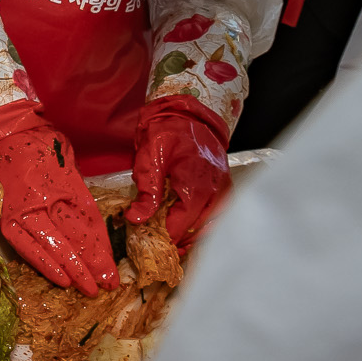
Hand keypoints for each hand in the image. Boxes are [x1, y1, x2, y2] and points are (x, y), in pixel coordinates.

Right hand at [0, 100, 117, 291]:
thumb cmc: (36, 142)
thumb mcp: (67, 159)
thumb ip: (76, 190)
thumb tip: (87, 221)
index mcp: (65, 183)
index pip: (89, 222)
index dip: (101, 247)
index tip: (112, 266)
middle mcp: (46, 200)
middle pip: (75, 238)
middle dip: (92, 264)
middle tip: (106, 284)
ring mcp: (23, 210)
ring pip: (52, 247)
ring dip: (72, 270)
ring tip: (87, 288)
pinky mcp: (5, 218)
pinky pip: (26, 246)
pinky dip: (43, 264)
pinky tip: (59, 279)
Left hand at [127, 96, 232, 248]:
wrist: (187, 113)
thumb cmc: (167, 132)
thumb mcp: (149, 159)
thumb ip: (147, 192)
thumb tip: (136, 219)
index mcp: (196, 183)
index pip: (184, 223)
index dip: (168, 236)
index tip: (152, 241)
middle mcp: (216, 189)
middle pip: (200, 229)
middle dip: (180, 240)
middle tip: (160, 246)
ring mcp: (223, 188)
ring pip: (212, 226)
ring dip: (193, 236)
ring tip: (173, 241)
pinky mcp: (224, 187)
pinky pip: (217, 215)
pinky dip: (203, 225)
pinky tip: (187, 227)